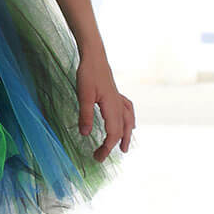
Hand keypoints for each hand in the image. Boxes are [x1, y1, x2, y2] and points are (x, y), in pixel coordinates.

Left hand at [76, 47, 134, 161]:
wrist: (94, 56)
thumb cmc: (88, 74)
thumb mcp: (83, 95)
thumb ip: (85, 115)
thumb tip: (85, 134)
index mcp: (112, 107)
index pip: (113, 133)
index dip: (106, 148)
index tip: (97, 157)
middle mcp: (118, 104)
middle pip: (121, 129)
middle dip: (115, 144)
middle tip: (105, 156)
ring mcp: (118, 98)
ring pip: (128, 120)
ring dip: (126, 134)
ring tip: (124, 146)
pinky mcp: (115, 93)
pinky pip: (127, 109)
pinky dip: (129, 118)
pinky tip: (128, 120)